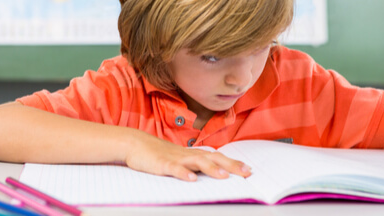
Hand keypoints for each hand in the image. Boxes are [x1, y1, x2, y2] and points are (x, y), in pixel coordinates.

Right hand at [123, 134, 251, 181]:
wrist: (134, 143)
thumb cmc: (158, 153)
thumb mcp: (179, 159)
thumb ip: (194, 164)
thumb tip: (211, 171)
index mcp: (193, 154)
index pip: (217, 157)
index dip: (233, 162)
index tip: (248, 169)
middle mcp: (188, 154)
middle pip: (213, 158)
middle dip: (231, 165)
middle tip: (246, 173)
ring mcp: (175, 159)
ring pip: (197, 162)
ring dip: (211, 168)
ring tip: (224, 176)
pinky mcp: (162, 164)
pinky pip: (174, 169)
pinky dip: (183, 173)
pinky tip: (192, 179)